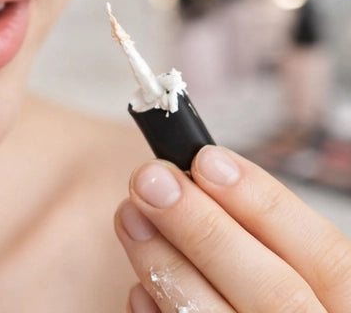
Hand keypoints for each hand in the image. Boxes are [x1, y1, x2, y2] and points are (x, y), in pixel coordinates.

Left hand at [115, 146, 350, 311]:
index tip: (206, 159)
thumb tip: (197, 177)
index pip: (326, 259)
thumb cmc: (273, 302)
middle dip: (204, 228)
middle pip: (274, 293)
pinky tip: (138, 288)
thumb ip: (260, 239)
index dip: (266, 204)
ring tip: (129, 215)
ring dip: (167, 264)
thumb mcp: (292, 271)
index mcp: (347, 309)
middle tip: (149, 179)